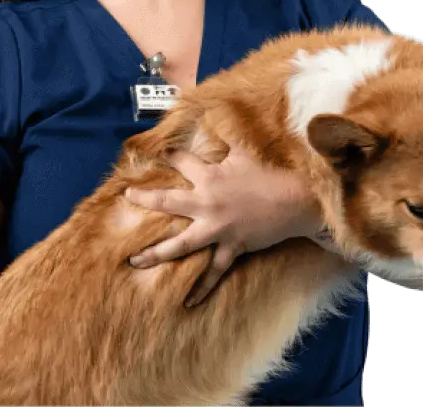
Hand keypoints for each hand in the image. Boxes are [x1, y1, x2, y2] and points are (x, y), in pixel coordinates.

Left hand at [125, 132, 318, 307]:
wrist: (294, 201)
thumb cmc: (269, 174)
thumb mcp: (244, 153)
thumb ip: (226, 141)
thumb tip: (216, 117)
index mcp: (210, 176)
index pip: (181, 162)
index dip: (168, 156)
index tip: (155, 154)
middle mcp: (207, 203)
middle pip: (168, 202)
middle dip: (145, 200)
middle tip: (128, 198)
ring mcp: (217, 228)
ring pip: (180, 244)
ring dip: (156, 253)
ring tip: (135, 261)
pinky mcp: (231, 247)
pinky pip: (213, 272)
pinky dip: (201, 289)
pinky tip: (187, 304)